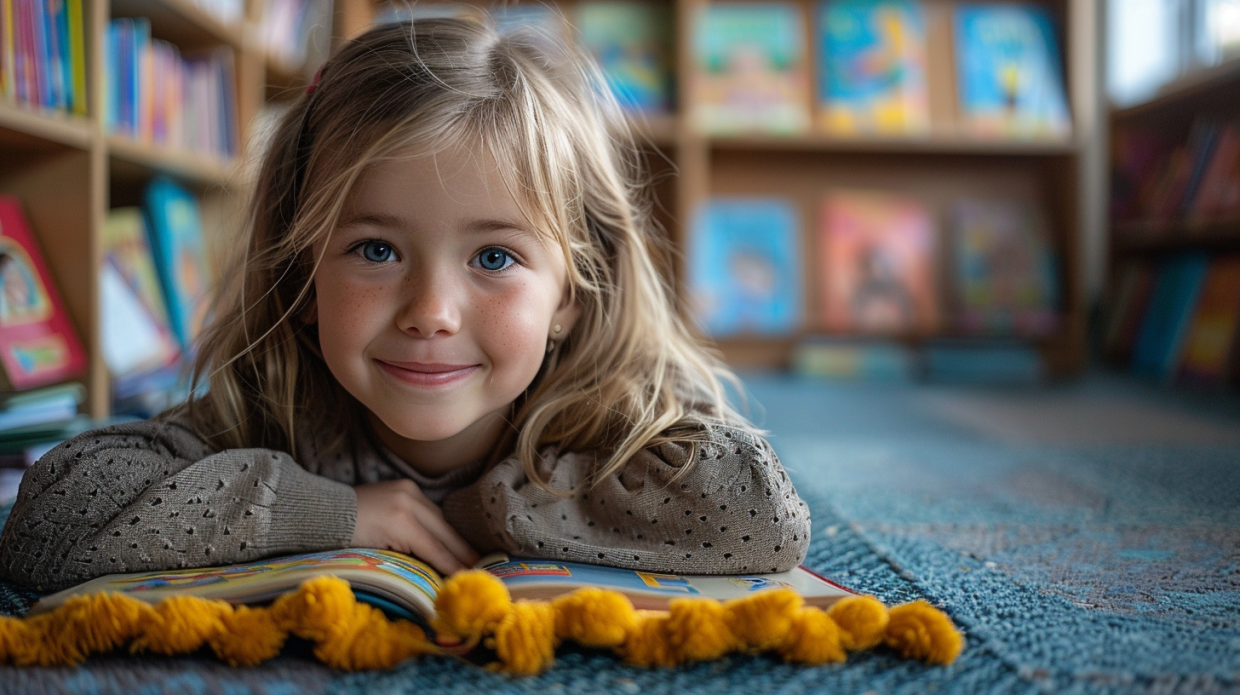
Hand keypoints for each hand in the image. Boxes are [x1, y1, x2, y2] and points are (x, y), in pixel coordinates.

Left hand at [352, 479, 479, 574]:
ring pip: (440, 517)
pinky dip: (440, 523)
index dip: (454, 564)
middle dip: (463, 550)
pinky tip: (450, 536)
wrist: (328, 512)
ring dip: (454, 536)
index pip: (435, 549)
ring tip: (469, 553)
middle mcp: (410, 501)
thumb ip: (410, 562)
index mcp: (401, 523)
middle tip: (481, 564)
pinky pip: (430, 508)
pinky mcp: (407, 485)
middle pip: (444, 530)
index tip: (471, 576)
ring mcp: (409, 490)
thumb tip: (436, 575)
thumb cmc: (348, 541)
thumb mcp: (380, 557)